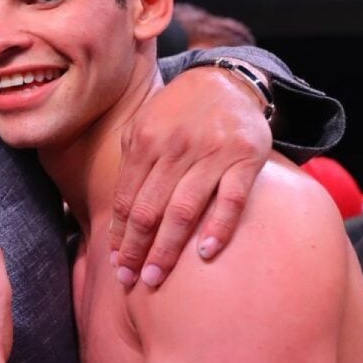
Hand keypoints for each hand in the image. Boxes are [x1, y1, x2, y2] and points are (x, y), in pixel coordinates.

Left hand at [109, 66, 269, 286]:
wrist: (225, 81)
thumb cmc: (177, 113)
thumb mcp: (143, 125)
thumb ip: (130, 164)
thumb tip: (117, 215)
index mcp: (146, 142)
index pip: (127, 198)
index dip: (120, 234)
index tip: (115, 263)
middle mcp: (176, 147)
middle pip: (150, 209)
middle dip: (137, 249)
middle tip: (130, 280)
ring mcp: (212, 153)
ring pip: (184, 209)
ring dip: (167, 248)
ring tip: (155, 276)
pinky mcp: (246, 157)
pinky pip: (232, 199)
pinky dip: (218, 228)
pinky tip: (204, 254)